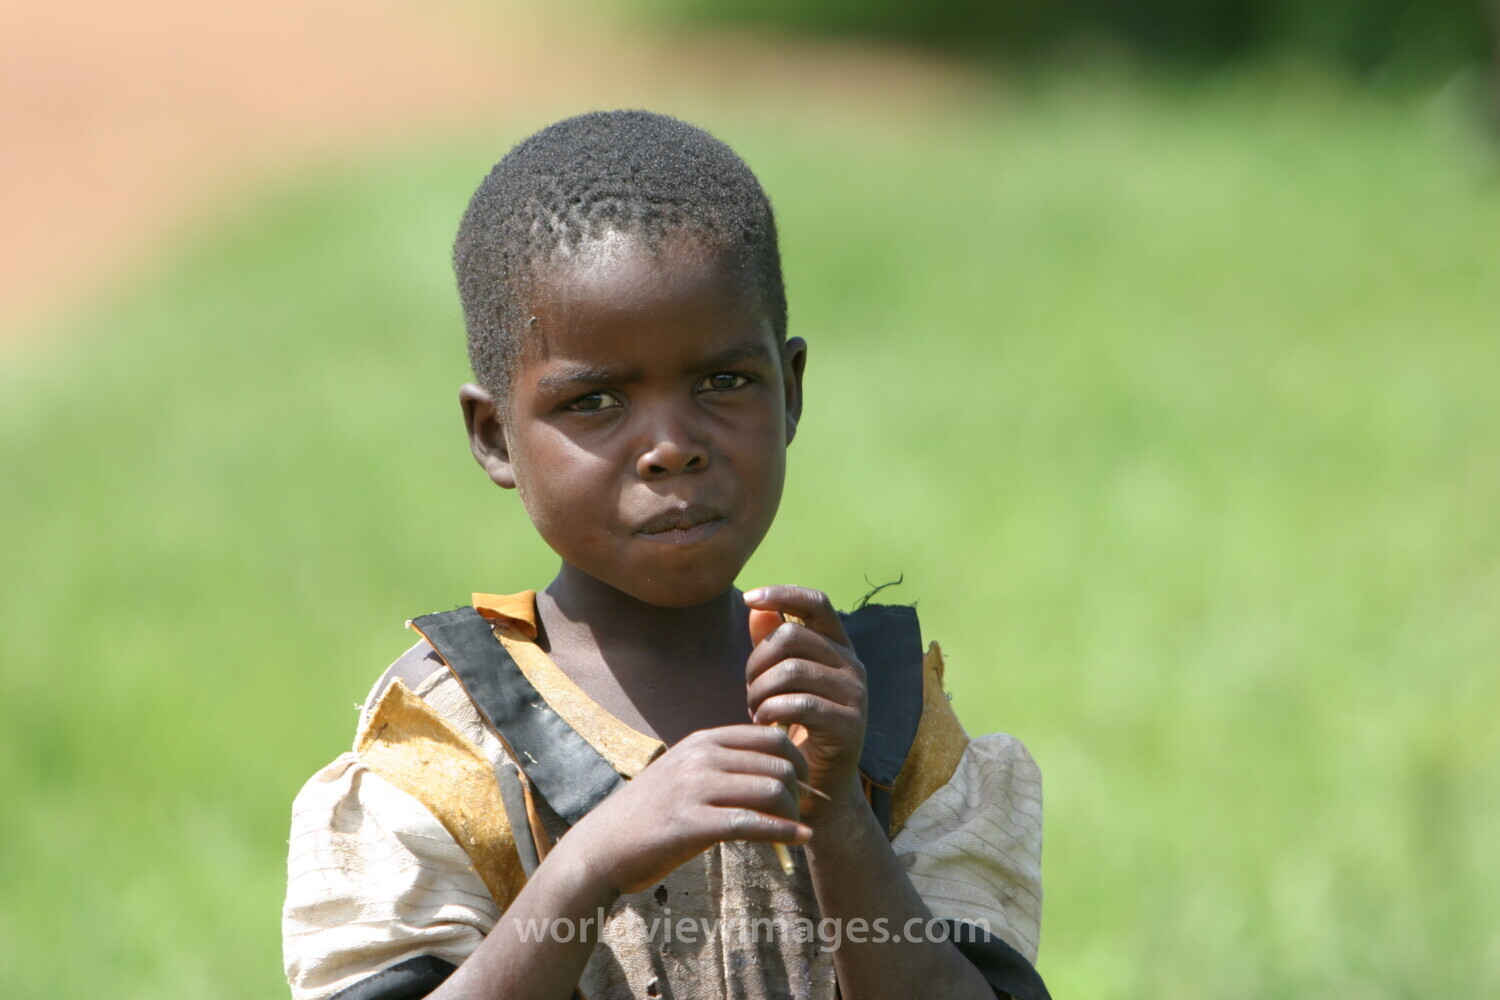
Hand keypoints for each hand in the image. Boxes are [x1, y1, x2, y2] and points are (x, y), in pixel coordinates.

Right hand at [565, 724, 810, 895]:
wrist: (601, 848)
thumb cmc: (648, 815)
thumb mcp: (683, 773)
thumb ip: (720, 764)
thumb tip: (771, 766)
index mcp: (702, 741)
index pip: (770, 735)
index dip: (797, 758)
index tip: (805, 781)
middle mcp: (700, 758)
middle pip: (778, 762)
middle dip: (800, 788)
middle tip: (804, 810)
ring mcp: (694, 789)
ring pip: (771, 790)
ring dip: (794, 813)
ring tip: (797, 829)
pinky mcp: (690, 824)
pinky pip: (751, 824)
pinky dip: (783, 833)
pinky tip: (798, 841)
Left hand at [743, 586, 867, 812]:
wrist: (819, 784)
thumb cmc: (796, 726)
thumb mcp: (782, 681)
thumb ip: (771, 644)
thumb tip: (757, 608)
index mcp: (839, 646)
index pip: (816, 602)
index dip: (784, 593)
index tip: (749, 598)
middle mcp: (852, 664)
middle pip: (793, 636)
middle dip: (757, 661)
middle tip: (748, 689)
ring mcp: (855, 694)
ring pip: (792, 670)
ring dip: (759, 690)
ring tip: (753, 709)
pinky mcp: (849, 724)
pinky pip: (800, 704)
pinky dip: (771, 711)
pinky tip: (762, 724)